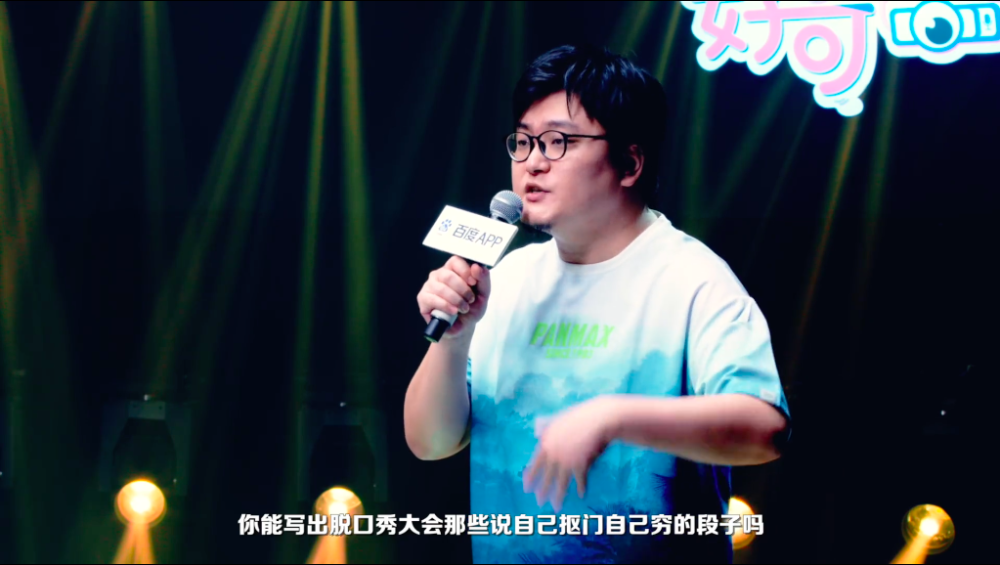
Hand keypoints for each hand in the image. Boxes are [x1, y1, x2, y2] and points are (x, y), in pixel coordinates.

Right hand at [416, 255, 490, 338]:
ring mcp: (429, 286)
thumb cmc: (472, 308)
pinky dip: (446, 306)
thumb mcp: (483, 294)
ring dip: (456, 300)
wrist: (463, 327)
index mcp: (453, 269)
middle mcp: (439, 275)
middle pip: (448, 275)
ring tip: (463, 308)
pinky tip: (453, 312)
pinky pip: (432, 299)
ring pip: (441, 288)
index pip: (456, 260)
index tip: (473, 283)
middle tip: (470, 300)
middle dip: (462, 290)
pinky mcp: (423, 298)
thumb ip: (483, 279)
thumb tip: (477, 267)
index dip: (465, 271)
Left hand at [522, 397, 619, 512]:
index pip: (534, 464)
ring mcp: (567, 460)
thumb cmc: (580, 417)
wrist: (600, 418)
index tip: (526, 488)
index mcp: (546, 442)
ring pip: (560, 483)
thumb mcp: (558, 420)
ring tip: (555, 507)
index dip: (530, 478)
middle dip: (542, 492)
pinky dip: (581, 488)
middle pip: (546, 477)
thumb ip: (547, 428)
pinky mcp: (581, 464)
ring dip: (558, 497)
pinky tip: (580, 494)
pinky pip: (579, 480)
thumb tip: (536, 432)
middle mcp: (554, 453)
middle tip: (538, 503)